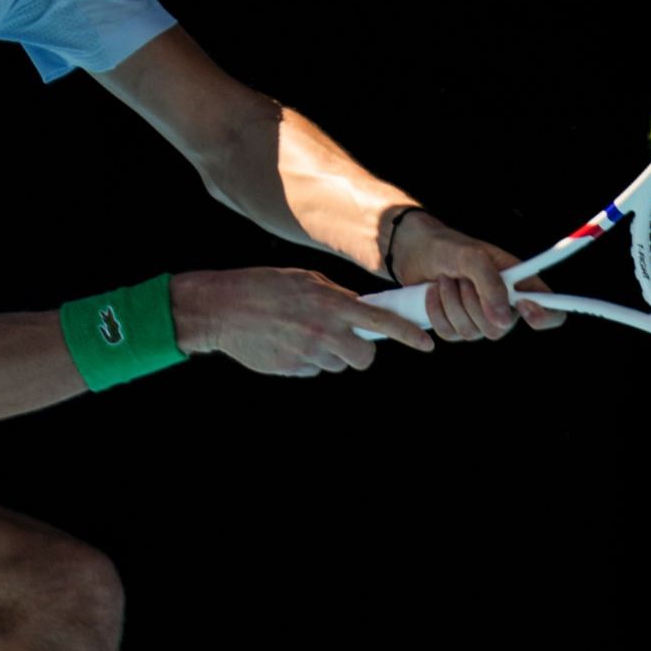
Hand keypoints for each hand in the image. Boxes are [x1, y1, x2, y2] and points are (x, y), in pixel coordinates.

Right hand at [170, 269, 433, 376]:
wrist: (223, 308)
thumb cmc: (266, 287)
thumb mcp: (306, 281)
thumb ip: (337, 297)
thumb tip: (361, 312)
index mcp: (331, 304)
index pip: (380, 322)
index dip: (407, 334)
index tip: (427, 344)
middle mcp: (323, 331)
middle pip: (362, 358)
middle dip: (359, 353)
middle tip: (346, 341)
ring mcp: (307, 353)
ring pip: (336, 365)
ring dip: (329, 354)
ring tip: (302, 334)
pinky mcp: (291, 369)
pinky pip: (312, 369)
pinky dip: (306, 360)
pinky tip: (287, 342)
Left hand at [387, 210, 565, 340]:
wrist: (416, 250)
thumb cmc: (450, 247)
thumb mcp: (473, 256)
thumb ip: (491, 285)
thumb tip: (504, 320)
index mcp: (519, 285)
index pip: (551, 311)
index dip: (545, 316)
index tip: (524, 307)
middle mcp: (504, 306)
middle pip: (501, 329)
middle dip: (474, 304)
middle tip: (462, 278)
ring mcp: (479, 319)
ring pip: (471, 332)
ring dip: (452, 303)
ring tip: (446, 279)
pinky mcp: (455, 327)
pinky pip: (449, 334)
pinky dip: (437, 311)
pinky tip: (433, 291)